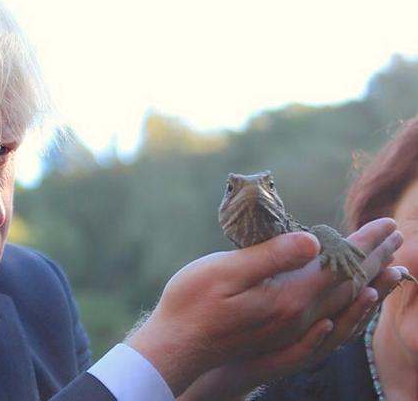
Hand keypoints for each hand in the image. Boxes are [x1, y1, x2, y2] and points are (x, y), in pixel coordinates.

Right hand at [126, 218, 402, 397]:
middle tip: (397, 234)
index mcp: (289, 297)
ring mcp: (291, 331)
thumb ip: (271, 256)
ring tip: (393, 268)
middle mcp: (298, 317)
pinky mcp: (281, 338)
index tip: (386, 222)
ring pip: (345, 306)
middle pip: (349, 285)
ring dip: (371, 283)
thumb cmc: (191, 303)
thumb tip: (314, 241)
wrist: (175, 347)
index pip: (339, 266)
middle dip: (375, 258)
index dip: (363, 243)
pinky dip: (353, 311)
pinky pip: (333, 325)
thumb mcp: (225, 271)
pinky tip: (355, 306)